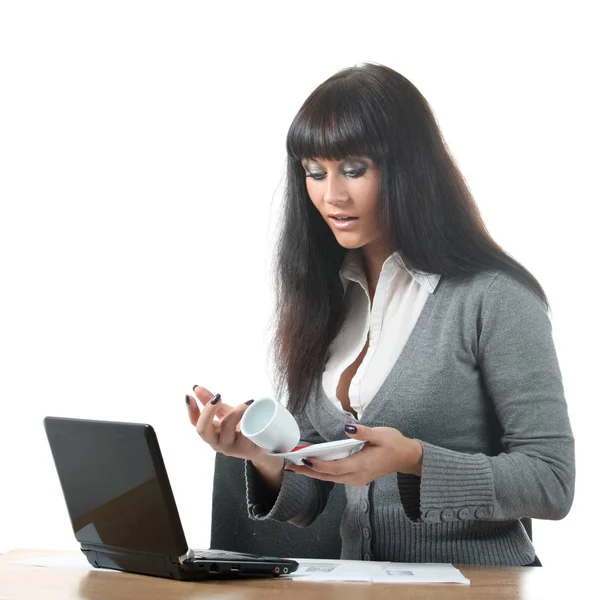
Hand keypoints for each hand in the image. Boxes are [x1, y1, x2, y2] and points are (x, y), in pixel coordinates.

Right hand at [186, 385, 267, 462]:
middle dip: (208, 411)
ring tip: (245, 404)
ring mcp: (229, 446)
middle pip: (203, 429)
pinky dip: (247, 420)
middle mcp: (216, 441)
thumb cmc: (240, 427)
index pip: (195, 422)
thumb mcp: (225, 412)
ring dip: (235, 412)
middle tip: (218, 396)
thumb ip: (211, 401)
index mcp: (210, 432)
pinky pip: (243, 433)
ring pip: (226, 428)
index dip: (191, 409)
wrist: (261, 444)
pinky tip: (253, 412)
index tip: (190, 395)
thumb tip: (196, 387)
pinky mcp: (244, 448)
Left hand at [284, 424, 422, 486]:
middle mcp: (356, 476)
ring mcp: (356, 479)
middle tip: (289, 466)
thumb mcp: (381, 434)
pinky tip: (313, 466)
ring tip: (296, 466)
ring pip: (330, 478)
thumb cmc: (394, 443)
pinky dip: (322, 472)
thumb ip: (363, 432)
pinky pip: (335, 477)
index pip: (334, 467)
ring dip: (313, 473)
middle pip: (327, 476)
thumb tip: (347, 428)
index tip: (303, 457)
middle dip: (308, 471)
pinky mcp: (357, 478)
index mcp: (361, 465)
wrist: (407, 457)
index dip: (317, 464)